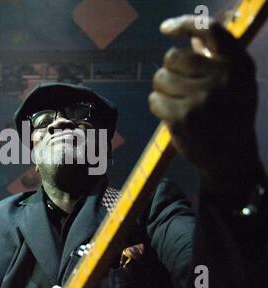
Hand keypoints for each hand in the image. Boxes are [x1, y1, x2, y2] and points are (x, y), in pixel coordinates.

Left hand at [149, 15, 262, 201]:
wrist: (231, 158)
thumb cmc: (230, 117)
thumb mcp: (235, 85)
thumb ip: (215, 60)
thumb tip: (190, 38)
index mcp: (238, 65)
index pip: (210, 29)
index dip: (184, 23)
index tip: (166, 29)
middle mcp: (222, 78)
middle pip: (173, 57)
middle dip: (170, 70)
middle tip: (180, 85)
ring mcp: (201, 99)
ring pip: (160, 79)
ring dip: (164, 90)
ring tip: (181, 102)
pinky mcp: (182, 117)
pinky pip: (154, 100)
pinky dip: (158, 106)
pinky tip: (173, 114)